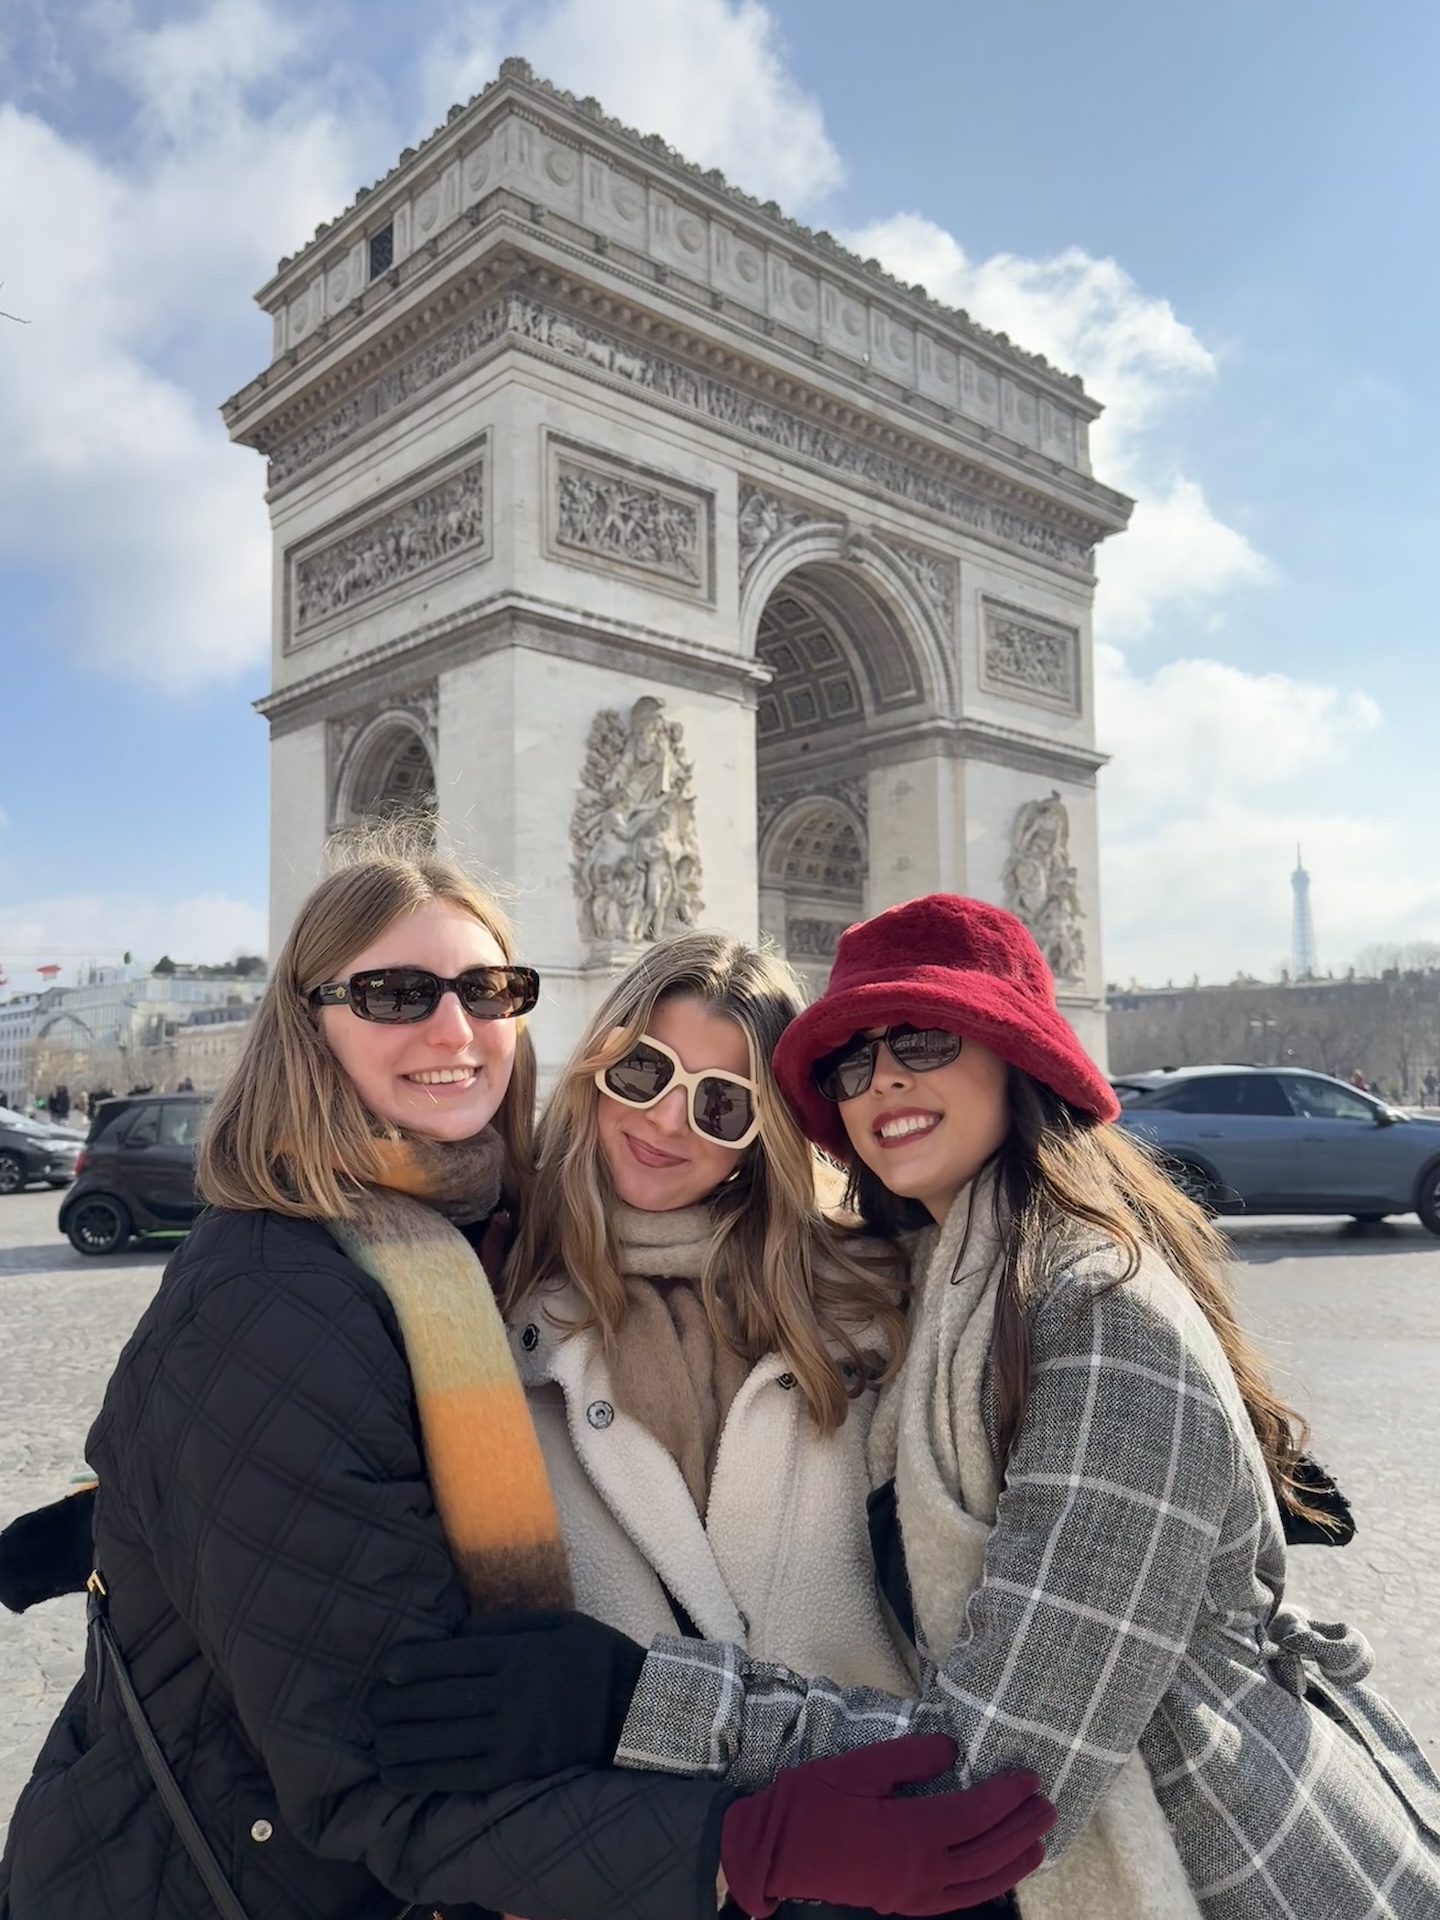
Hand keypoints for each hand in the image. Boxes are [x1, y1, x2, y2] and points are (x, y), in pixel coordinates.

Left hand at [367, 1608, 646, 1792]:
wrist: (637, 1712)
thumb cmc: (595, 1659)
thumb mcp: (558, 1623)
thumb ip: (506, 1625)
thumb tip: (455, 1634)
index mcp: (518, 1654)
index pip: (450, 1659)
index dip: (411, 1665)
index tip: (385, 1669)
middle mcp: (510, 1695)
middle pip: (438, 1700)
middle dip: (395, 1705)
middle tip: (368, 1707)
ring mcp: (512, 1737)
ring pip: (441, 1740)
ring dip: (400, 1741)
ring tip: (375, 1741)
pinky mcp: (515, 1770)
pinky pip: (459, 1775)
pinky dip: (422, 1774)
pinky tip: (396, 1772)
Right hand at [719, 1734, 1055, 1917]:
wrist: (772, 1852)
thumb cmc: (811, 1802)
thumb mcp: (860, 1766)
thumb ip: (912, 1756)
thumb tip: (953, 1750)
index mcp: (911, 1833)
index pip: (976, 1815)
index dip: (1007, 1796)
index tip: (1029, 1777)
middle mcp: (921, 1872)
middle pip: (987, 1853)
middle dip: (1022, 1829)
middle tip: (1048, 1806)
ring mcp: (913, 1895)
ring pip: (980, 1884)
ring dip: (1013, 1862)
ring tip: (1039, 1841)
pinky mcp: (903, 1905)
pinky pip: (958, 1900)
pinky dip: (987, 1886)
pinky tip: (998, 1872)